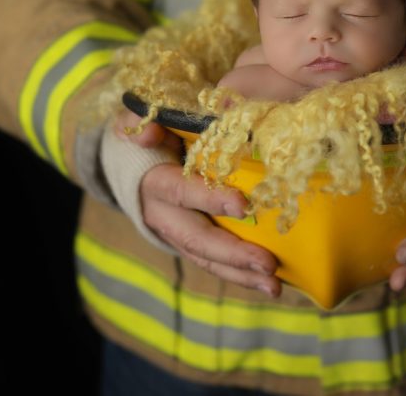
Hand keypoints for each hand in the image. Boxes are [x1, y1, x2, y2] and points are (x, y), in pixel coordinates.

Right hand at [114, 111, 280, 295]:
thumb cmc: (150, 136)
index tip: (242, 205)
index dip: (209, 199)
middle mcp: (164, 216)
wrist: (131, 165)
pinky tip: (273, 283)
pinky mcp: (191, 245)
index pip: (182, 192)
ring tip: (274, 286)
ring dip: (241, 275)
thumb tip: (148, 132)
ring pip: (208, 259)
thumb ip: (144, 120)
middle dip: (233, 253)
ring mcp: (177, 235)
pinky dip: (241, 275)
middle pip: (198, 239)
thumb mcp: (141, 120)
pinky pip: (216, 264)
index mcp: (155, 183)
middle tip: (267, 263)